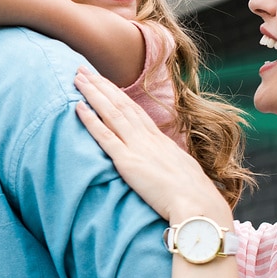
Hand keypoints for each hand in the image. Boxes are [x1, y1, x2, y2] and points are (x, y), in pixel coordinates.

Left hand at [72, 67, 227, 223]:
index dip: (118, 94)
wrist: (199, 208)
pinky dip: (91, 120)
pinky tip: (78, 106)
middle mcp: (149, 139)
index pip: (135, 111)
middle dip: (101, 85)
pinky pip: (105, 136)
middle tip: (83, 69)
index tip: (104, 81)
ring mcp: (138, 148)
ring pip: (111, 113)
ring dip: (93, 93)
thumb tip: (165, 169)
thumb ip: (169, 166)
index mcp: (161, 141)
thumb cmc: (195, 198)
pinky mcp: (128, 162)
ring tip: (77, 77)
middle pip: (121, 104)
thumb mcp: (182, 174)